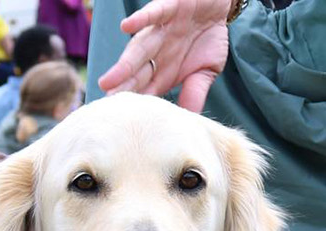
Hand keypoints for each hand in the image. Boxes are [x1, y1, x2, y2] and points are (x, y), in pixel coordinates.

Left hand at [96, 0, 232, 113]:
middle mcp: (157, 53)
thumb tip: (191, 119)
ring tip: (108, 81)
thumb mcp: (207, 71)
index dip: (135, 105)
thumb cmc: (208, 40)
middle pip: (136, 74)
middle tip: (106, 105)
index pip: (146, 92)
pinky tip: (125, 26)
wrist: (219, 5)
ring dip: (124, 65)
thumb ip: (196, 91)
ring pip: (139, 49)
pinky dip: (140, 19)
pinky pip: (153, 13)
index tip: (120, 123)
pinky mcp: (168, 8)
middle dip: (121, 90)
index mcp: (164, 71)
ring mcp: (160, 31)